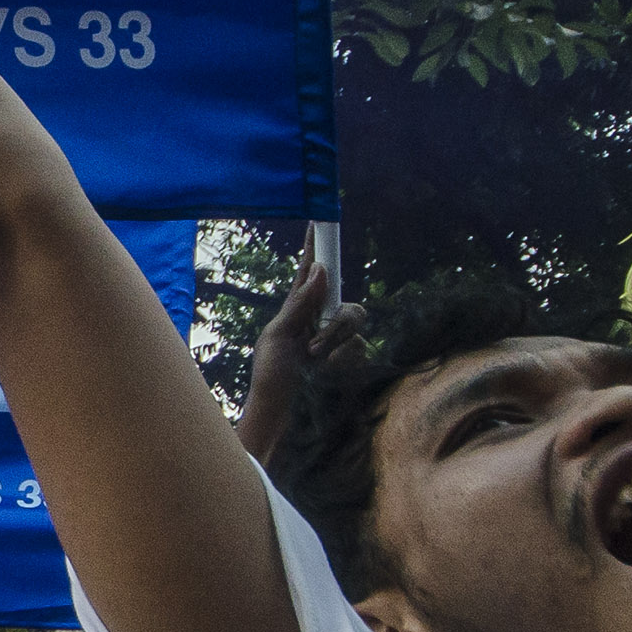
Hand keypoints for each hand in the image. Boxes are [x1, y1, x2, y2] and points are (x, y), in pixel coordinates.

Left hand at [235, 256, 369, 467]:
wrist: (282, 410)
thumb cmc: (272, 374)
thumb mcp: (278, 336)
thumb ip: (299, 305)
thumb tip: (321, 271)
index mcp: (297, 307)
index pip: (310, 269)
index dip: (317, 246)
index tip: (320, 221)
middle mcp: (320, 317)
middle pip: (344, 296)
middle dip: (334, 320)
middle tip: (313, 343)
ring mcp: (336, 337)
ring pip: (354, 319)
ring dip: (333, 341)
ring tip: (313, 358)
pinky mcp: (348, 356)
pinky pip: (359, 345)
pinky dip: (341, 357)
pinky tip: (325, 369)